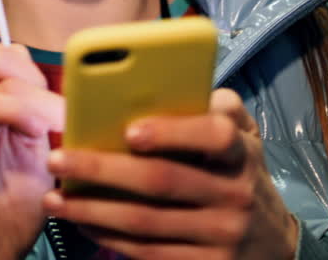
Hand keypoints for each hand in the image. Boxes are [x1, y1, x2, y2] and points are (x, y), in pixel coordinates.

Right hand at [0, 44, 64, 259]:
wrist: (3, 243)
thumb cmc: (25, 198)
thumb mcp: (49, 150)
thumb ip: (52, 115)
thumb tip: (77, 86)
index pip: (11, 58)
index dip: (36, 77)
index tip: (59, 114)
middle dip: (26, 91)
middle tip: (46, 126)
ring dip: (3, 109)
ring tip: (29, 134)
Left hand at [42, 88, 297, 259]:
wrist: (272, 245)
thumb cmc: (239, 174)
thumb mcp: (244, 136)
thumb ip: (216, 107)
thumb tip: (165, 85)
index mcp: (242, 153)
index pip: (216, 136)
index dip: (174, 132)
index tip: (130, 130)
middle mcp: (234, 195)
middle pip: (162, 182)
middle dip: (103, 170)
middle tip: (58, 160)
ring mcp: (219, 236)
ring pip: (145, 222)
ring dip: (92, 210)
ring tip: (54, 198)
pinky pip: (147, 251)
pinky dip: (108, 237)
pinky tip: (82, 223)